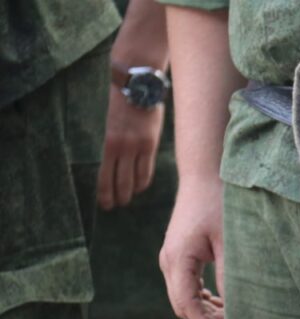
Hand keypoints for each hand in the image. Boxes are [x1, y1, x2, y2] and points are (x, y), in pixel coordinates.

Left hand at [97, 85, 164, 208]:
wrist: (136, 80)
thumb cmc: (113, 95)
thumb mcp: (100, 118)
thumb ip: (100, 139)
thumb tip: (98, 160)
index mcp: (104, 141)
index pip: (102, 176)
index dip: (103, 193)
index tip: (103, 203)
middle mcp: (120, 147)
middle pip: (118, 182)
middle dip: (116, 197)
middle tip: (115, 205)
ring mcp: (137, 146)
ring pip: (134, 180)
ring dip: (130, 193)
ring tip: (128, 198)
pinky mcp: (150, 144)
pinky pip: (147, 171)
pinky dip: (142, 183)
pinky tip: (139, 186)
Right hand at [158, 180, 225, 318]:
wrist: (203, 178)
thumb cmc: (217, 204)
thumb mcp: (228, 241)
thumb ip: (229, 274)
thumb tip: (233, 306)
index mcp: (178, 258)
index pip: (186, 302)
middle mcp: (169, 261)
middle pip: (181, 303)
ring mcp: (171, 258)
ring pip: (182, 296)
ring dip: (203, 309)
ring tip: (229, 316)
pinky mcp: (178, 255)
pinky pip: (185, 285)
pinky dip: (201, 297)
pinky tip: (220, 301)